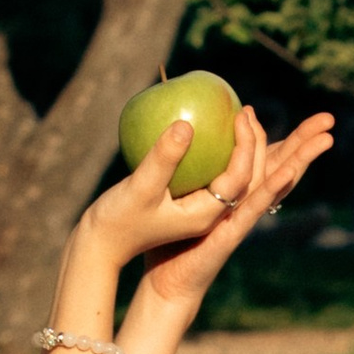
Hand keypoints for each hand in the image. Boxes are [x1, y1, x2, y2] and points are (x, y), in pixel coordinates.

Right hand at [77, 114, 243, 271]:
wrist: (101, 244)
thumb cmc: (118, 219)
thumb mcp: (140, 187)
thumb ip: (164, 157)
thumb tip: (186, 123)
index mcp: (206, 215)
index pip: (239, 178)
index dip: (246, 145)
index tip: (240, 115)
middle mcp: (208, 213)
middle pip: (244, 177)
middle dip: (253, 144)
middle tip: (246, 110)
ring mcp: (197, 208)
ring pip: (229, 175)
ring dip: (239, 148)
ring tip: (236, 116)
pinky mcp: (185, 200)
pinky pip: (207, 172)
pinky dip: (214, 151)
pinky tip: (203, 128)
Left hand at [137, 108, 335, 319]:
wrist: (166, 281)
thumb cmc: (168, 242)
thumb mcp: (175, 199)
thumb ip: (179, 171)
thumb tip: (169, 137)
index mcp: (233, 192)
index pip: (258, 159)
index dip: (265, 135)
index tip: (252, 106)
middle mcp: (244, 202)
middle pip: (279, 166)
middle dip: (305, 143)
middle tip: (329, 118)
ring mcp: (243, 217)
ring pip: (276, 182)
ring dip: (301, 158)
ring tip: (324, 138)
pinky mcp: (235, 232)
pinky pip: (256, 205)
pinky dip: (274, 186)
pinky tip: (290, 169)